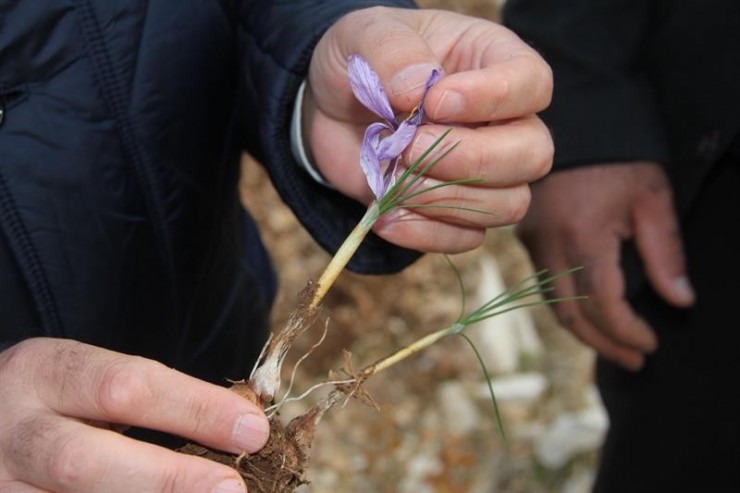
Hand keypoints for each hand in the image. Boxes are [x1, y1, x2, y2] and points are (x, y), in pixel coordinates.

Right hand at [0, 338, 268, 492]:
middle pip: (83, 462)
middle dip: (166, 480)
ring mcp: (0, 485)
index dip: (194, 409)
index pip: (125, 386)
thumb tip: (245, 427)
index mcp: (46, 372)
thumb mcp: (92, 381)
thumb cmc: (61, 402)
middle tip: (230, 489)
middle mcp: (15, 431)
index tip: (252, 430)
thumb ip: (155, 398)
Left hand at [305, 7, 552, 252]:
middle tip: (407, 146)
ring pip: (509, 204)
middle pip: (533, 154)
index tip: (435, 102)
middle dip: (470, 159)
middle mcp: (504, 121)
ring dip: (447, 199)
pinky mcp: (457, 212)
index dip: (493, 98)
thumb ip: (391, 50)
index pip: (532, 84)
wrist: (330, 111)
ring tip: (393, 178)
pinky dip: (426, 232)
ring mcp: (486, 173)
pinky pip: (467, 237)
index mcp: (494, 62)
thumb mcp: (363, 34)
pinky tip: (386, 213)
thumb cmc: (361, 62)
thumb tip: (418, 90)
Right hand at [516, 162, 694, 369]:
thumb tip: (680, 301)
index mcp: (584, 237)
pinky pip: (545, 286)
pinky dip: (568, 308)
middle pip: (572, 315)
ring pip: (553, 305)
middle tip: (635, 361)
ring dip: (584, 332)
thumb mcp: (652, 197)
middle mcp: (549, 246)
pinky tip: (590, 315)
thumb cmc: (618, 158)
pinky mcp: (526, 238)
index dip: (627, 332)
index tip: (652, 345)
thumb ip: (665, 252)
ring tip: (615, 347)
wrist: (571, 124)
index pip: (603, 304)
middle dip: (604, 344)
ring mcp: (532, 243)